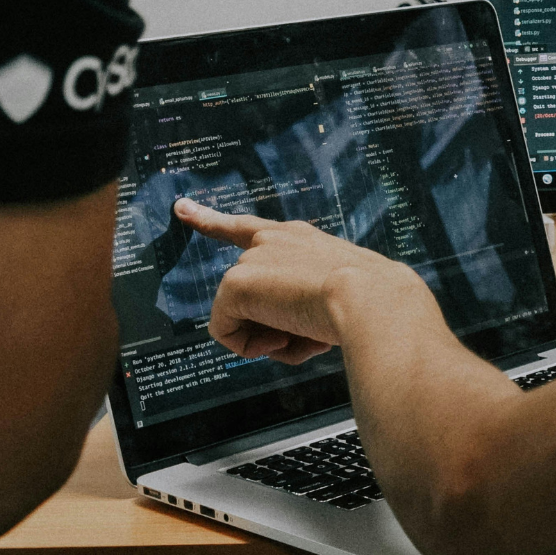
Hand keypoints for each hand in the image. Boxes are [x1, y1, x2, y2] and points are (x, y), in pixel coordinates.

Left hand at [175, 199, 418, 364]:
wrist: (373, 300)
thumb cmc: (371, 304)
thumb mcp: (342, 297)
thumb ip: (307, 306)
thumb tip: (282, 335)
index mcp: (300, 239)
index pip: (247, 228)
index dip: (211, 220)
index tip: (182, 208)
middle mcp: (273, 240)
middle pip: (247, 295)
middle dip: (271, 326)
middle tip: (308, 333)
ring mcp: (253, 258)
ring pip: (242, 317)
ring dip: (270, 338)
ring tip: (306, 334)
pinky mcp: (237, 282)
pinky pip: (225, 331)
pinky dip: (249, 346)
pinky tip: (281, 340)